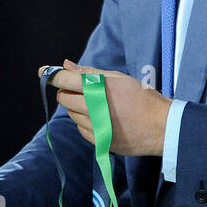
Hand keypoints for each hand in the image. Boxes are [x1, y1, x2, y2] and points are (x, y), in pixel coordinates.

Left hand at [48, 59, 169, 155]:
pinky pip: (82, 130)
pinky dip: (86, 122)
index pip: (64, 80)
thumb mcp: (118, 78)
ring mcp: (96, 128)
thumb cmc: (142, 97)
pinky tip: (101, 118)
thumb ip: (90, 72)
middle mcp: (94, 109)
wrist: (161, 127)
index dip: (52, 75)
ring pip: (71, 115)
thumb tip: (66, 65)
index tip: (44, 71)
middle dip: (67, 91)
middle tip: (80, 89)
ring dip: (77, 108)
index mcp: (99, 88)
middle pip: (63, 98)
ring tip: (97, 105)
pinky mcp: (99, 142)